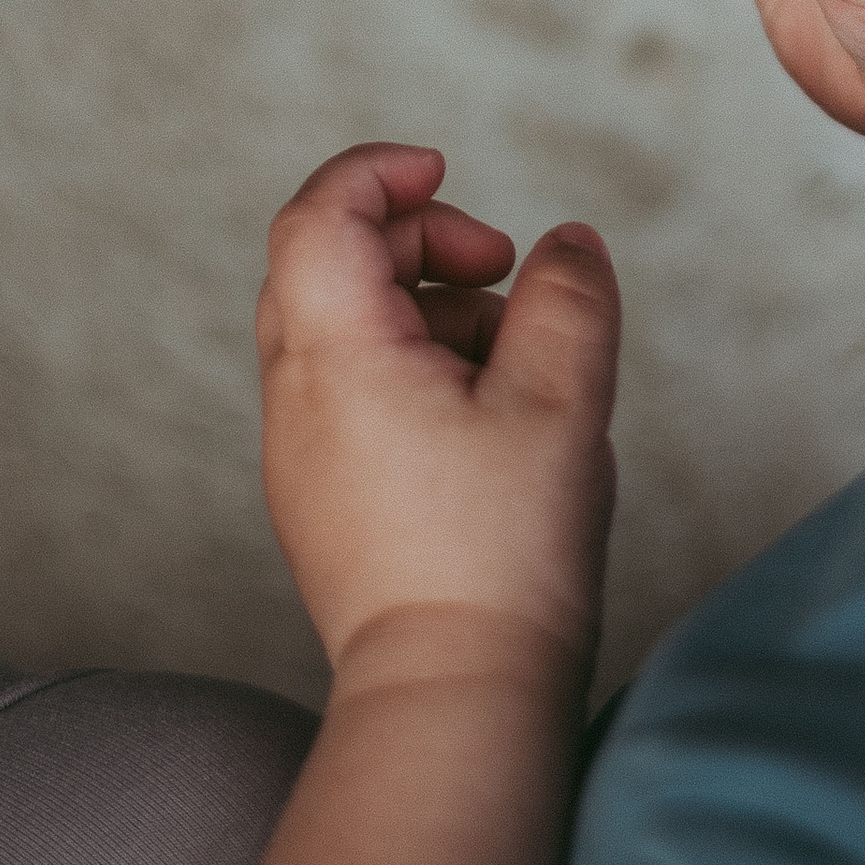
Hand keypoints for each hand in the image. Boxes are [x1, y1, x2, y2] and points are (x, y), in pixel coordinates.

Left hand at [256, 144, 619, 677]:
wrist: (453, 693)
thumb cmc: (502, 552)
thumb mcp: (561, 401)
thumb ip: (568, 299)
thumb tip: (567, 244)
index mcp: (336, 355)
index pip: (318, 215)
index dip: (379, 172)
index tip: (449, 171)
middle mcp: (295, 397)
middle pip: (325, 263)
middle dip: (418, 241)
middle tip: (502, 272)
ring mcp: (299, 454)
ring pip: (343, 330)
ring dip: (426, 309)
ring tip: (515, 358)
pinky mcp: (321, 499)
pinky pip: (350, 393)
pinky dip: (414, 368)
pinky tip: (489, 418)